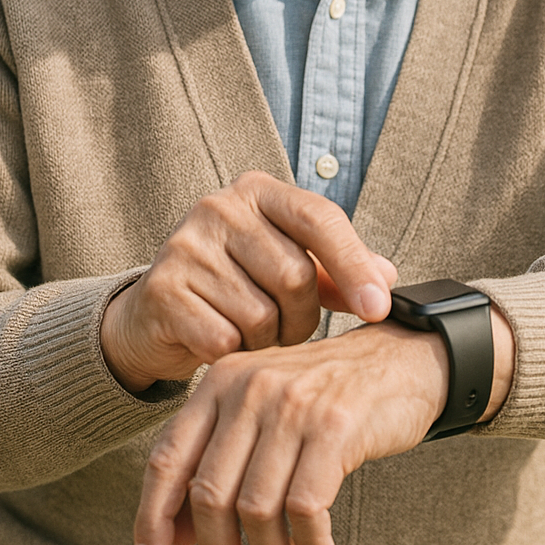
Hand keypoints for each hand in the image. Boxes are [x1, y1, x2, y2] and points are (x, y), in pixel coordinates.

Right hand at [100, 172, 397, 391]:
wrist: (157, 313)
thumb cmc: (236, 284)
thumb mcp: (287, 264)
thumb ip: (336, 269)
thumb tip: (387, 278)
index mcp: (257, 190)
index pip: (319, 218)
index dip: (354, 265)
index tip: (378, 308)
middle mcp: (218, 207)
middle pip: (294, 275)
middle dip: (302, 317)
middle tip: (287, 327)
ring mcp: (185, 246)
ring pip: (261, 314)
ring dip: (268, 340)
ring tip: (252, 334)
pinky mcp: (162, 289)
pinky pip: (225, 339)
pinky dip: (233, 353)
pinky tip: (222, 343)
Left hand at [132, 321, 448, 544]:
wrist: (401, 360)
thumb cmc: (325, 398)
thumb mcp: (262, 411)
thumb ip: (220, 460)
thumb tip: (178, 537)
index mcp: (220, 382)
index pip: (167, 458)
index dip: (151, 518)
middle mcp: (249, 388)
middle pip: (210, 494)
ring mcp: (292, 405)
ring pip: (256, 508)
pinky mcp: (334, 426)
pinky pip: (305, 508)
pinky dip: (309, 544)